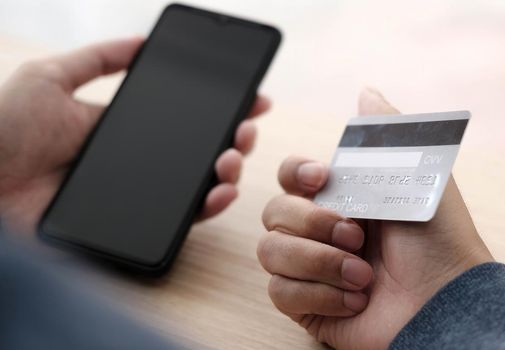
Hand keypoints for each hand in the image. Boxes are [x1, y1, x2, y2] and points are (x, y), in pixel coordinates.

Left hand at [0, 37, 269, 233]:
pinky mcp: (134, 226)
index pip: (183, 118)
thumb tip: (143, 40)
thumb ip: (97, 59)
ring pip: (200, 185)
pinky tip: (221, 188)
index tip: (252, 97)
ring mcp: (139, 196)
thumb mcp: (50, 78)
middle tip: (247, 125)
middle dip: (236, 136)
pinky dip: (210, 205)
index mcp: (123, 128)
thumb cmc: (4, 130)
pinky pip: (182, 219)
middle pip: (201, 152)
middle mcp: (139, 163)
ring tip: (233, 154)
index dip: (220, 109)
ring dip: (230, 168)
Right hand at [258, 88, 493, 348]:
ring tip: (364, 275)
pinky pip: (280, 292)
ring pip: (270, 252)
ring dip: (321, 262)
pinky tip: (357, 299)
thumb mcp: (418, 175)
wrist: (445, 303)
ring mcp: (313, 270)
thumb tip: (365, 91)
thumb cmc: (438, 241)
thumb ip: (387, 133)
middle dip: (315, 224)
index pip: (290, 177)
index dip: (295, 173)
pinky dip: (321, 294)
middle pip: (273, 213)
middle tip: (358, 236)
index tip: (322, 178)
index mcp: (342, 199)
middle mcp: (322, 232)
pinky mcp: (308, 306)